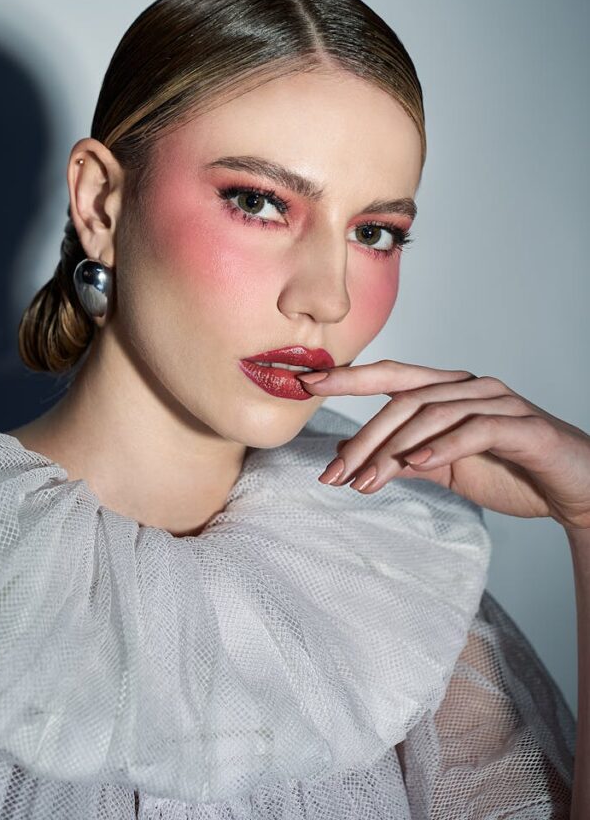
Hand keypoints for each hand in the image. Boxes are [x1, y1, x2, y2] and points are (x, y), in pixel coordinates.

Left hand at [300, 360, 589, 530]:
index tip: (304, 383)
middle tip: (333, 472)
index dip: (348, 376)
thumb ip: (403, 461)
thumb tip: (354, 468)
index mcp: (448, 390)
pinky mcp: (522, 426)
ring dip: (392, 449)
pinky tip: (414, 466)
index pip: (391, 375)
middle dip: (363, 434)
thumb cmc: (511, 472)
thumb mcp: (445, 469)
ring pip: (432, 413)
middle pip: (404, 397)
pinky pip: (473, 430)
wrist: (575, 491)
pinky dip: (440, 447)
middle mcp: (470, 387)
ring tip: (364, 481)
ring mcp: (498, 402)